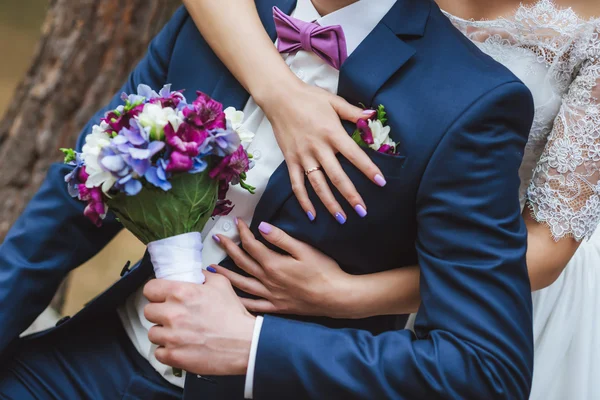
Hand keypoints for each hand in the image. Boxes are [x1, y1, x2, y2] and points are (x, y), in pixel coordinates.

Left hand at [143, 274, 255, 375]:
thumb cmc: (234, 315)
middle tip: (174, 316)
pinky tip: (181, 347)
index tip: (161, 297)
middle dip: (160, 313)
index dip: (156, 293)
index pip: (150, 289)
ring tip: (179, 334)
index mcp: (181, 292)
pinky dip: (168, 351)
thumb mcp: (221, 284)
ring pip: (152, 333)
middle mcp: (172, 313)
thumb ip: (202, 276)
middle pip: (148, 311)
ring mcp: (171, 337)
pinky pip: (158, 353)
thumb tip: (193, 274)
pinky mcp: (174, 356)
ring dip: (163, 333)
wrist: (245, 343)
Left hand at [212, 219, 353, 317]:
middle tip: (217, 238)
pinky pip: (253, 306)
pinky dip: (240, 302)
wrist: (336, 297)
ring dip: (225, 275)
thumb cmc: (324, 271)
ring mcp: (271, 295)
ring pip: (242, 284)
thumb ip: (281, 239)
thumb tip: (262, 227)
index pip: (252, 244)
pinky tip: (231, 299)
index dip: (242, 232)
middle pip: (242, 262)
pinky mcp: (277, 307)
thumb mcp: (305, 249)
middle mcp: (268, 280)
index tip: (237, 222)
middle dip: (228, 248)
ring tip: (211, 269)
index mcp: (273, 264)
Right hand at [257, 80, 386, 223]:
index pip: (354, 155)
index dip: (369, 169)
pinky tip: (312, 215)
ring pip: (318, 185)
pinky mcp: (290, 160)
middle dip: (350, 195)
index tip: (381, 182)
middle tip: (362, 211)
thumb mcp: (334, 101)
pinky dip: (303, 201)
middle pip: (337, 176)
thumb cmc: (309, 97)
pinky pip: (296, 184)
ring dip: (329, 203)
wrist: (279, 97)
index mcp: (332, 133)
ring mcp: (303, 156)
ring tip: (341, 218)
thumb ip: (353, 112)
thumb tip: (372, 116)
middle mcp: (318, 148)